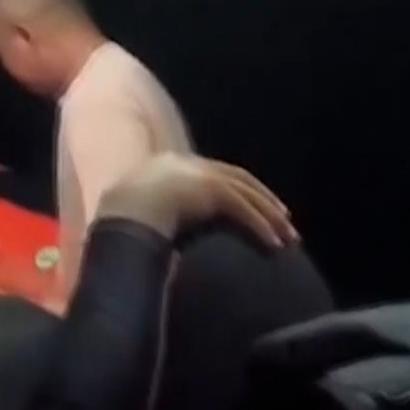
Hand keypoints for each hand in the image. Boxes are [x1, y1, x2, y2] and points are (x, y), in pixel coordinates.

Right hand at [96, 152, 297, 248]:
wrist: (122, 212)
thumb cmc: (122, 216)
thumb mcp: (141, 209)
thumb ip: (156, 212)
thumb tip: (161, 230)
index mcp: (170, 164)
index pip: (214, 173)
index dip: (237, 188)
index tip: (252, 203)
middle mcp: (189, 164)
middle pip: (238, 177)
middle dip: (263, 199)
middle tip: (284, 218)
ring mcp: (201, 174)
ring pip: (246, 193)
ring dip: (269, 216)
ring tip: (287, 237)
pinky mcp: (211, 190)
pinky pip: (243, 209)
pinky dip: (260, 227)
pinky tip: (273, 245)